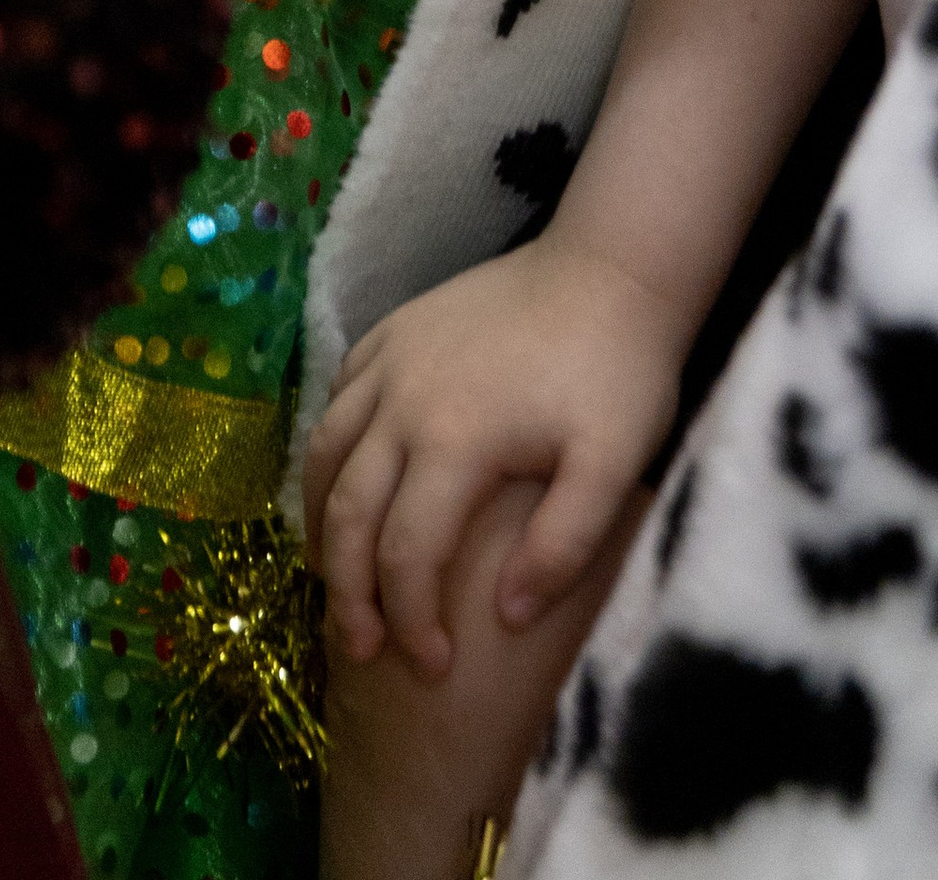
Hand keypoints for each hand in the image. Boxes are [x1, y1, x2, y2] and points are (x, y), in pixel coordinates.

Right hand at [302, 238, 683, 683]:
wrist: (607, 268)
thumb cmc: (616, 373)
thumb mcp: (614, 467)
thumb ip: (563, 547)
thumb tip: (505, 617)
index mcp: (454, 440)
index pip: (406, 553)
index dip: (409, 621)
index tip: (430, 670)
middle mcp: (402, 401)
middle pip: (346, 510)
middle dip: (346, 591)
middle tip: (360, 648)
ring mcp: (390, 359)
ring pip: (324, 452)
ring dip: (320, 523)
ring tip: (334, 575)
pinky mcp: (392, 330)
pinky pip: (337, 397)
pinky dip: (328, 450)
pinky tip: (346, 479)